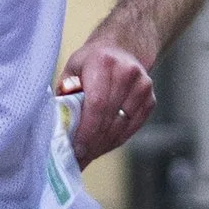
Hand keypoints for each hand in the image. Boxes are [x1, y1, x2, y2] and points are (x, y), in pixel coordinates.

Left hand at [60, 33, 154, 165]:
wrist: (123, 48)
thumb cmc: (92, 61)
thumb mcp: (73, 69)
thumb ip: (65, 93)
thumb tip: (58, 125)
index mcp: (104, 63)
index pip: (97, 104)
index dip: (87, 131)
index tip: (76, 150)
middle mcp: (127, 73)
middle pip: (110, 119)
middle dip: (92, 143)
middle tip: (77, 159)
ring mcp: (143, 87)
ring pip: (121, 127)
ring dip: (103, 145)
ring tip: (87, 156)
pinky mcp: (150, 100)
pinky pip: (131, 128)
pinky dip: (115, 140)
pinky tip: (101, 146)